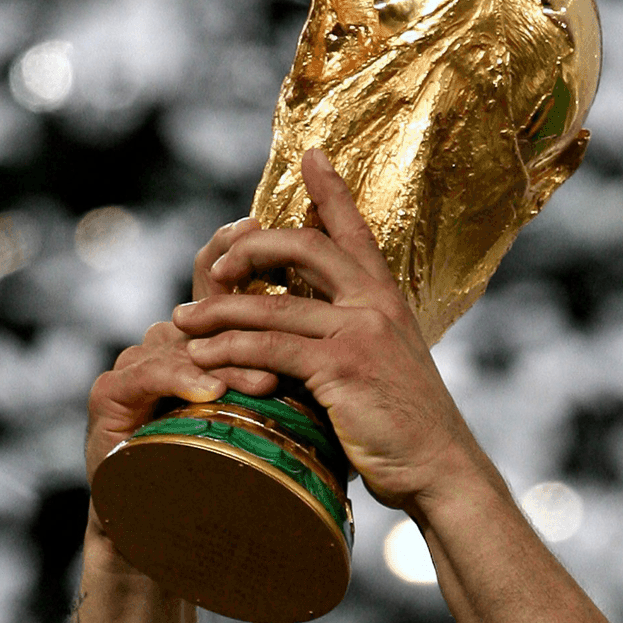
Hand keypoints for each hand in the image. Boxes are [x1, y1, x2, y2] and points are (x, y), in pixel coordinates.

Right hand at [85, 221, 280, 546]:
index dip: (242, 249)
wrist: (164, 530)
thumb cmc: (226, 473)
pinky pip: (147, 377)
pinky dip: (180, 381)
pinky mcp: (111, 397)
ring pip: (184, 343)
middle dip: (236, 291)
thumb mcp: (274, 419)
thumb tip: (363, 352)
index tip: (267, 222)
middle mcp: (171, 341)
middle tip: (273, 292)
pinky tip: (207, 392)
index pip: (225, 281)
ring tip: (266, 380)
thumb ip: (299, 377)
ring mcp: (137, 364)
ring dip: (228, 358)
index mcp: (209, 339)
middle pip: (202, 301)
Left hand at [169, 150, 487, 513]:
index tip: (309, 155)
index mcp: (387, 297)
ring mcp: (360, 332)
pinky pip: (270, 348)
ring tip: (182, 323)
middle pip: (303, 247)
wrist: (440, 467)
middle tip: (216, 267)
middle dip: (250, 249)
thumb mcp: (387, 366)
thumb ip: (354, 338)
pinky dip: (229, 352)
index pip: (355, 230)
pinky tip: (202, 359)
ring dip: (218, 313)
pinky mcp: (342, 367)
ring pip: (272, 306)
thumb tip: (314, 334)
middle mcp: (375, 303)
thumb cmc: (408, 427)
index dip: (330, 190)